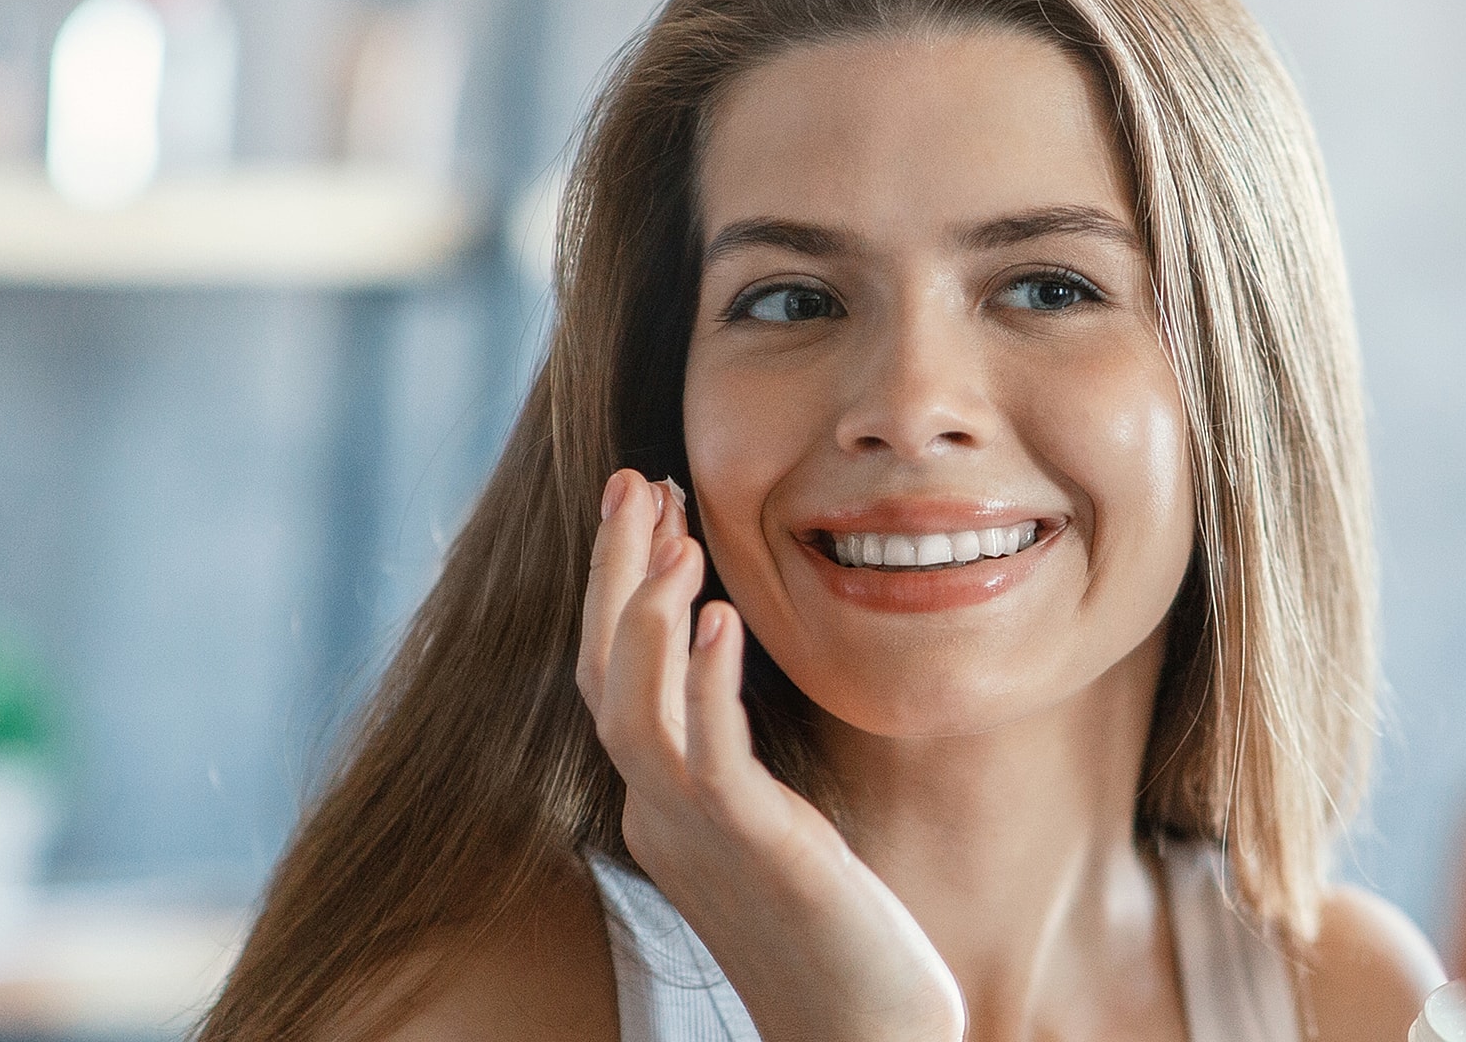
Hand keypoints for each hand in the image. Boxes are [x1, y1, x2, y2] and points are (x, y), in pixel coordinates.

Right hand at [576, 470, 964, 1041]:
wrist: (861, 1032)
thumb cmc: (837, 936)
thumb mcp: (778, 832)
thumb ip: (744, 769)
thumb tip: (737, 701)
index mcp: (666, 806)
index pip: (616, 678)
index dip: (621, 590)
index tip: (647, 507)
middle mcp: (661, 815)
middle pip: (604, 675)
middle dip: (613, 573)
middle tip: (632, 478)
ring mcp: (697, 836)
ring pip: (631, 708)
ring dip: (640, 613)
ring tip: (665, 529)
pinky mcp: (753, 850)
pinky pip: (710, 755)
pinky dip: (703, 679)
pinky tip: (717, 613)